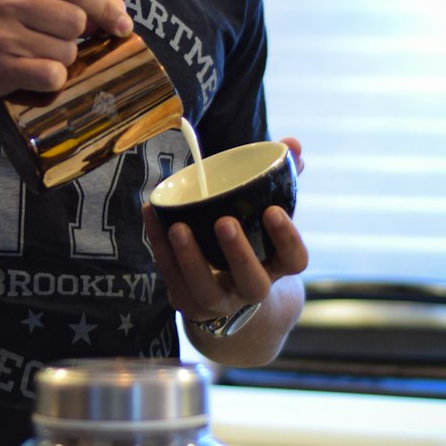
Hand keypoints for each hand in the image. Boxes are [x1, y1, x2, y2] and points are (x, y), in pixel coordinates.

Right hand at [0, 0, 132, 106]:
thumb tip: (117, 8)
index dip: (105, 8)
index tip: (121, 25)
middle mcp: (6, 1)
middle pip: (75, 22)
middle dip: (74, 39)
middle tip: (51, 45)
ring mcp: (2, 35)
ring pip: (66, 52)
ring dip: (58, 62)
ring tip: (29, 59)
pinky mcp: (0, 68)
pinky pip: (52, 76)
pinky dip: (49, 81)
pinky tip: (28, 77)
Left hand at [142, 135, 307, 358]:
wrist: (225, 287)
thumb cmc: (248, 237)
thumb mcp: (264, 212)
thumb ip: (280, 179)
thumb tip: (293, 144)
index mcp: (276, 266)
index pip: (293, 260)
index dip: (286, 239)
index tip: (272, 210)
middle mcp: (251, 288)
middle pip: (253, 281)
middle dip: (238, 253)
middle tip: (224, 222)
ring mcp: (218, 301)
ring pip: (205, 289)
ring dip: (190, 258)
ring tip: (178, 227)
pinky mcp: (187, 301)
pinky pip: (171, 277)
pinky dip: (159, 246)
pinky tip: (152, 215)